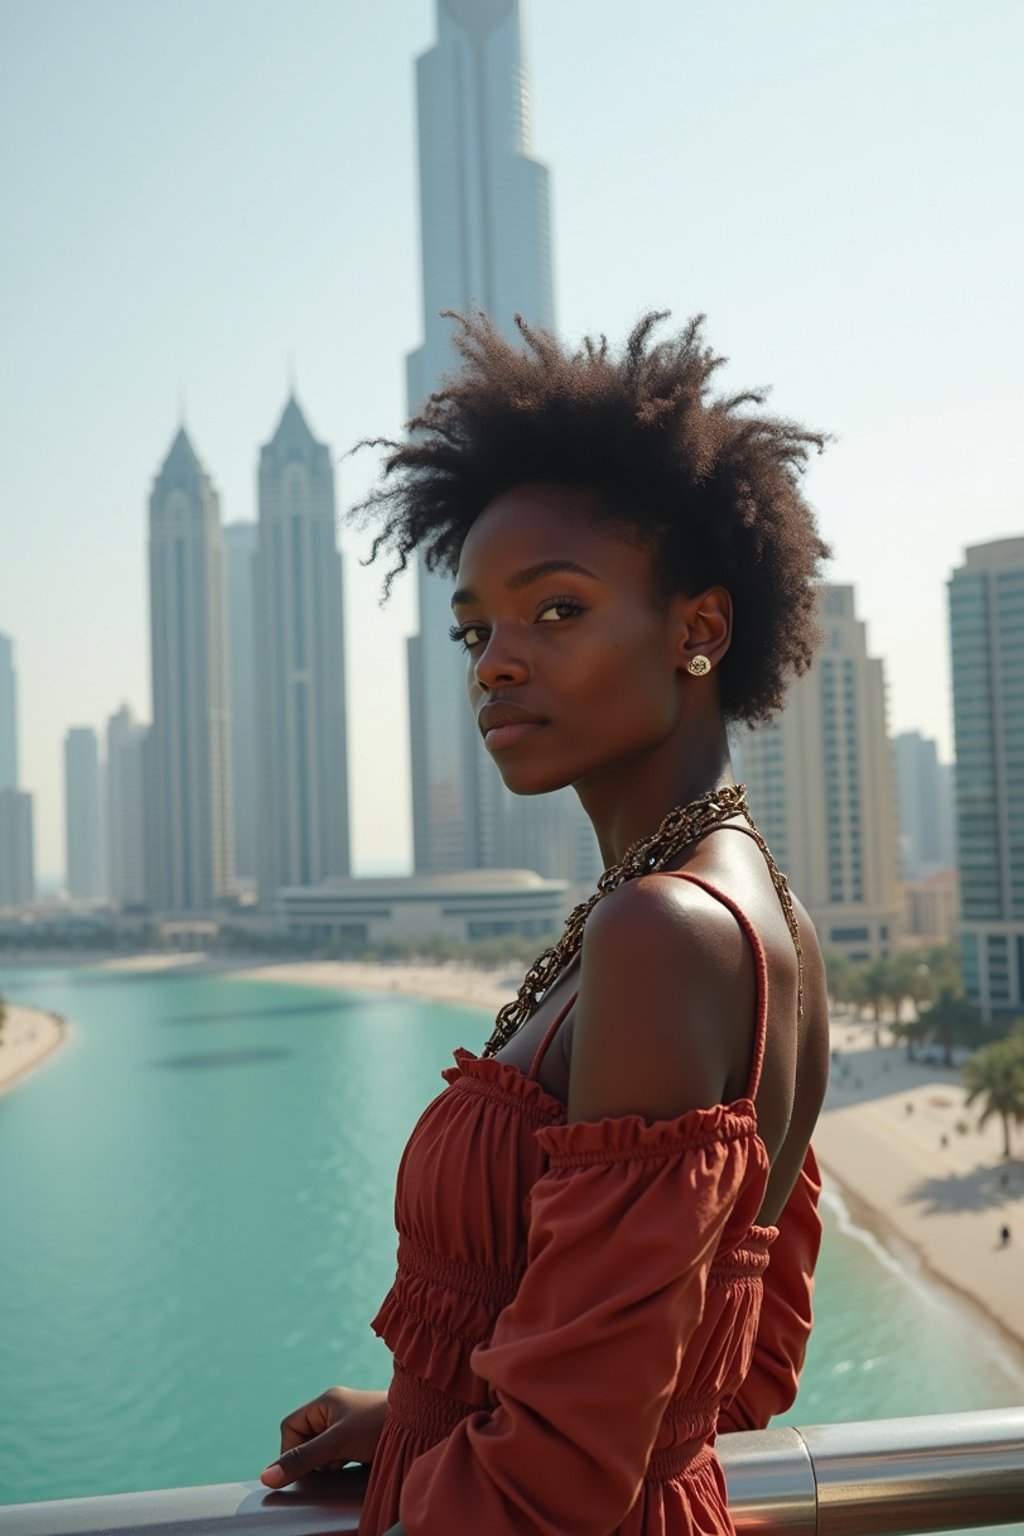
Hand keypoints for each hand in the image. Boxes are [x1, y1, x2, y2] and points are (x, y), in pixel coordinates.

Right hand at [260, 1385, 387, 1487]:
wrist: (423, 1425)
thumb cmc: (379, 1425)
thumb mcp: (337, 1443)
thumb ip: (302, 1459)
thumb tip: (266, 1476)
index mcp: (326, 1401)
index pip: (290, 1427)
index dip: (292, 1450)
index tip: (308, 1466)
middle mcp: (335, 1409)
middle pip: (305, 1439)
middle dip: (313, 1458)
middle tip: (332, 1463)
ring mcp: (348, 1424)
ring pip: (322, 1450)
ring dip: (328, 1462)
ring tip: (348, 1462)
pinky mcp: (361, 1438)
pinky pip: (338, 1455)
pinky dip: (340, 1464)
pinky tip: (353, 1465)